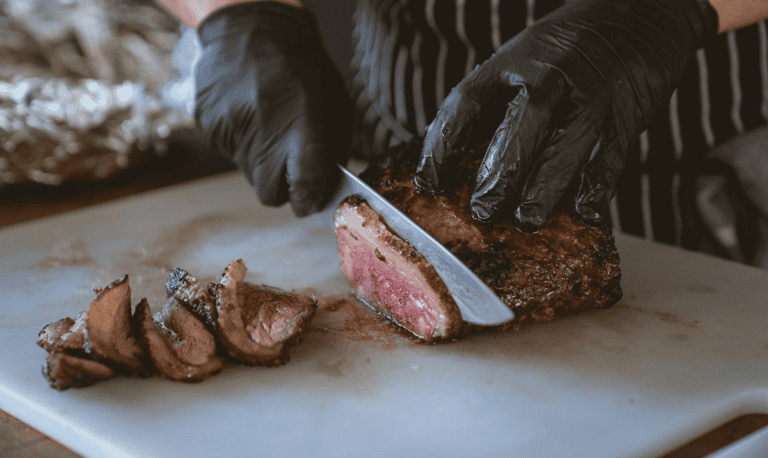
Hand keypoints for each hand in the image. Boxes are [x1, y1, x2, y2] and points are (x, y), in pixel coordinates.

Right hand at [195, 1, 351, 215]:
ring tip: (269, 122)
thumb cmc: (302, 67)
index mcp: (302, 126)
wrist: (251, 27)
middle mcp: (264, 132)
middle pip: (269, 194)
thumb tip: (323, 188)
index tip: (311, 197)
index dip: (309, 199)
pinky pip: (230, 152)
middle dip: (281, 187)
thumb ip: (330, 151)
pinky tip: (249, 112)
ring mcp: (231, 130)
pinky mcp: (209, 125)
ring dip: (262, 159)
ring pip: (248, 172)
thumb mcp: (333, 105)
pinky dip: (242, 141)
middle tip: (289, 165)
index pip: (305, 188)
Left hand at [414, 0, 717, 231]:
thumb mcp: (521, 61)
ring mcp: (590, 96)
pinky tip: (583, 212)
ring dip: (543, 190)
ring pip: (564, 148)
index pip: (466, 102)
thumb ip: (494, 105)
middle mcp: (550, 75)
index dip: (441, 146)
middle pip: (519, 127)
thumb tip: (455, 162)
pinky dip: (595, 189)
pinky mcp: (626, 115)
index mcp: (512, 61)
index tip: (427, 184)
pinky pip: (609, 159)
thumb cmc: (567, 52)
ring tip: (525, 219)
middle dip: (498, 176)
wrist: (638, 17)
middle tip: (482, 211)